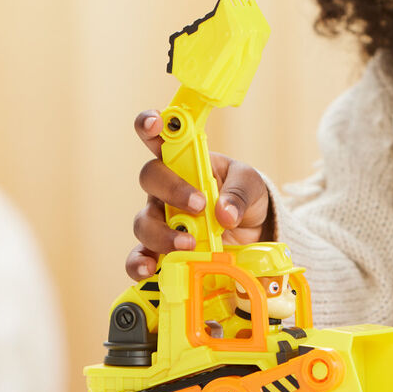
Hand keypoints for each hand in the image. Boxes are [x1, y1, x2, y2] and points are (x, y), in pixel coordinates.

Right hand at [125, 110, 273, 279]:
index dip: (150, 125)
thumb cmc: (245, 196)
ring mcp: (161, 219)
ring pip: (144, 222)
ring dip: (163, 233)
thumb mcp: (251, 185)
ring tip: (190, 243)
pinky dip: (141, 263)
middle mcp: (166, 188)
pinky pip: (141, 256)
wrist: (252, 233)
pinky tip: (150, 268)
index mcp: (184, 161)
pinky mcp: (163, 249)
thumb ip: (238, 193)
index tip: (155, 123)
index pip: (159, 137)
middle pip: (149, 179)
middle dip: (172, 190)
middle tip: (198, 205)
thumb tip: (223, 213)